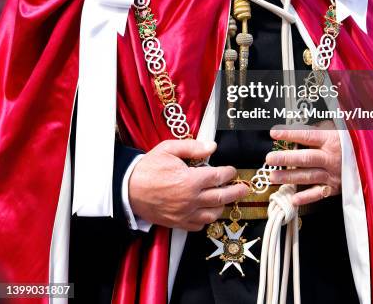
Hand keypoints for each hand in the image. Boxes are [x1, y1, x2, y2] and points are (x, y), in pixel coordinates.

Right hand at [128, 139, 248, 230]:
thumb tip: (212, 146)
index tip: (232, 171)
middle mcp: (190, 199)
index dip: (229, 173)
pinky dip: (206, 219)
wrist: (128, 188)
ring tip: (225, 198)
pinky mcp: (177, 223)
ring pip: (213, 214)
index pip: (219, 178)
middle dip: (236, 192)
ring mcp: (184, 214)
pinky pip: (199, 225)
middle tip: (244, 189)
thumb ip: (193, 147)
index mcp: (190, 180)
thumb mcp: (169, 149)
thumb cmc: (148, 167)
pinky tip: (206, 210)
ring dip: (222, 206)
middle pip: (222, 198)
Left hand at [265, 121, 341, 205]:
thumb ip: (317, 129)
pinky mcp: (334, 188)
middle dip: (286, 158)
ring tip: (273, 176)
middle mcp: (331, 158)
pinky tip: (293, 198)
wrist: (370, 160)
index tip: (274, 133)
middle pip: (305, 158)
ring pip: (308, 176)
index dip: (290, 134)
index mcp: (331, 140)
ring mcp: (332, 174)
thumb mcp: (336, 129)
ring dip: (289, 177)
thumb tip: (296, 127)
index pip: (307, 136)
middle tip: (269, 159)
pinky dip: (306, 197)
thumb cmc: (349, 142)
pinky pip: (319, 194)